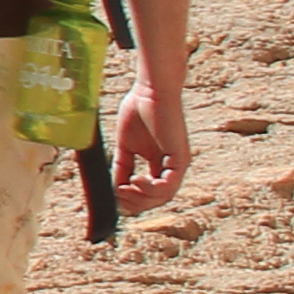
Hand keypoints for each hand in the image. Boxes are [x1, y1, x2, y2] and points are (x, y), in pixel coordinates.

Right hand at [111, 74, 189, 208]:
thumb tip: (113, 188)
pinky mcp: (180, 158)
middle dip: (135, 203)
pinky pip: (168, 186)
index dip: (132, 200)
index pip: (149, 193)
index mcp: (160, 163)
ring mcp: (178, 164)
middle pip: (156, 200)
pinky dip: (150, 189)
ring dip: (141, 198)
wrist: (151, 90)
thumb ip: (122, 166)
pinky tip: (135, 180)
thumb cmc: (139, 109)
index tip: (114, 196)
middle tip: (117, 195)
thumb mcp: (125, 145)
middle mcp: (172, 167)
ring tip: (124, 188)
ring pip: (163, 197)